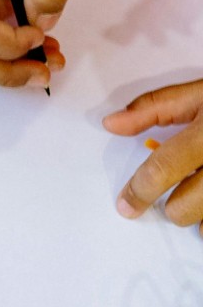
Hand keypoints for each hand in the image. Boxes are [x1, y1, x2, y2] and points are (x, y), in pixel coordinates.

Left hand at [106, 82, 202, 221]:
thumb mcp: (200, 94)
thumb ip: (155, 107)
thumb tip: (112, 124)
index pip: (163, 168)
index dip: (139, 190)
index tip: (125, 205)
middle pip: (182, 208)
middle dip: (173, 204)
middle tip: (181, 187)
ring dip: (197, 211)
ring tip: (202, 187)